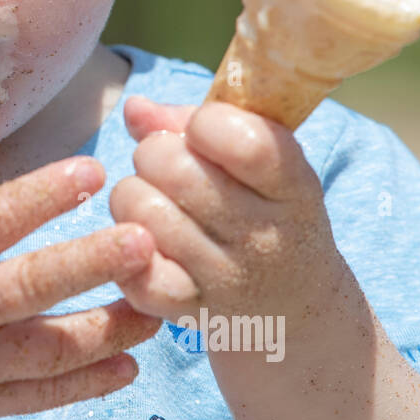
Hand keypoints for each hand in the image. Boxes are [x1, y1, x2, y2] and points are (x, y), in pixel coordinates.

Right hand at [0, 88, 161, 419]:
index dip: (40, 197)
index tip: (92, 171)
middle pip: (30, 289)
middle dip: (90, 265)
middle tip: (148, 241)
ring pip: (46, 353)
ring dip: (107, 331)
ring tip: (161, 307)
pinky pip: (35, 400)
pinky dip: (83, 387)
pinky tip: (129, 367)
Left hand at [110, 97, 351, 328]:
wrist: (294, 309)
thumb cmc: (266, 215)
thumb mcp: (261, 164)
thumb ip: (199, 123)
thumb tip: (134, 108)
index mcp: (293, 186)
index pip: (241, 139)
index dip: (203, 123)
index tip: (204, 134)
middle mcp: (265, 236)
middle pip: (171, 165)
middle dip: (154, 154)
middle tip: (168, 170)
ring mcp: (227, 279)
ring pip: (139, 206)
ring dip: (133, 197)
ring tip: (155, 205)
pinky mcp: (188, 311)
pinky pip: (133, 270)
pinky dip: (126, 250)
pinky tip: (144, 244)